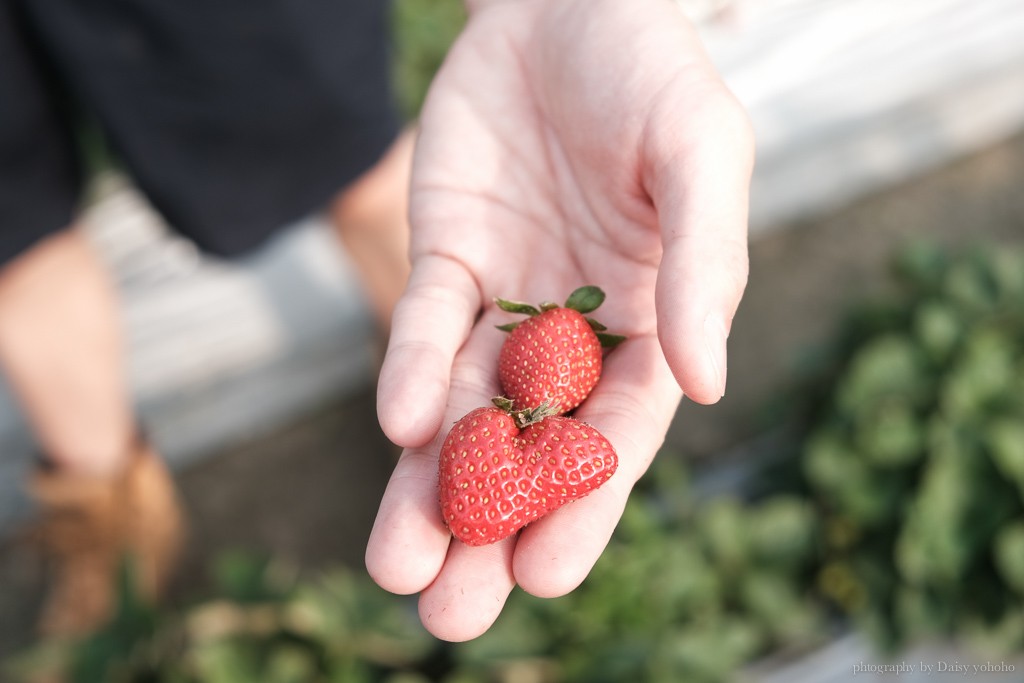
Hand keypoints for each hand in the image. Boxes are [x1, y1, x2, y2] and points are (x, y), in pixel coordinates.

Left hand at [366, 0, 752, 640]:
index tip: (546, 574)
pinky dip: (413, 375)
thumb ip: (707, 268)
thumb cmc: (656, 75)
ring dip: (429, 489)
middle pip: (530, 448)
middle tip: (450, 617)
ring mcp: (506, 299)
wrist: (568, 1)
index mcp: (651, 327)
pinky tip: (403, 425)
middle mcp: (575, 329)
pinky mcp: (446, 259)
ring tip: (398, 568)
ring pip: (465, 412)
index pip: (616, 436)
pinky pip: (427, 327)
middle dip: (489, 529)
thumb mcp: (703, 158)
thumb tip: (707, 384)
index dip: (582, 504)